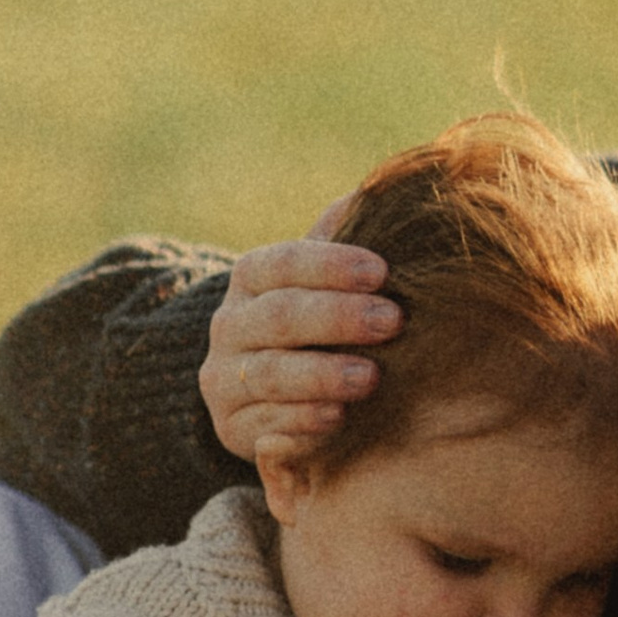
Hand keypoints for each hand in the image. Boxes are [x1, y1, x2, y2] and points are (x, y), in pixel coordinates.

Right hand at [201, 215, 400, 463]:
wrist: (263, 390)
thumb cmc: (316, 319)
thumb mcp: (323, 276)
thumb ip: (346, 235)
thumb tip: (379, 188)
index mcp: (252, 278)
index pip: (283, 262)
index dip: (331, 265)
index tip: (383, 271)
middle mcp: (229, 326)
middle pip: (280, 317)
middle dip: (337, 318)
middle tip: (392, 321)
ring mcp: (225, 380)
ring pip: (270, 374)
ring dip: (322, 375)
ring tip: (369, 377)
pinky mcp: (231, 428)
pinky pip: (265, 428)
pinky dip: (301, 424)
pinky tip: (337, 419)